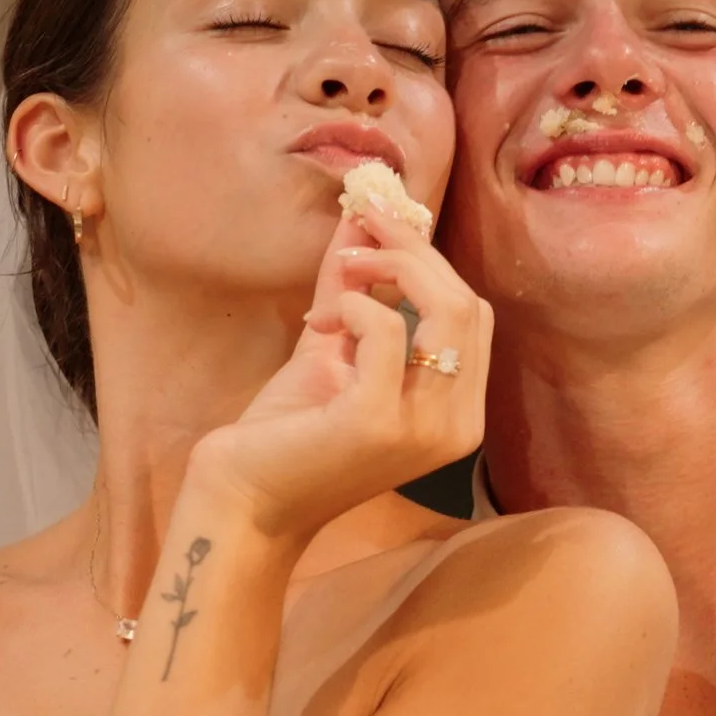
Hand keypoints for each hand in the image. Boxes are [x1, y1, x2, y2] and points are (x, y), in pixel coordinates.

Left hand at [190, 200, 491, 538]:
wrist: (244, 501)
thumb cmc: (288, 433)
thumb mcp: (333, 346)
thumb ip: (353, 287)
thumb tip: (361, 215)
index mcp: (457, 411)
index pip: (471, 312)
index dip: (431, 260)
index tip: (379, 225)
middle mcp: (458, 425)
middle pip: (466, 302)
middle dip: (414, 250)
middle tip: (361, 224)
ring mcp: (425, 427)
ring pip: (446, 308)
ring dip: (389, 265)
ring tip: (342, 265)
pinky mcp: (380, 422)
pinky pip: (386, 330)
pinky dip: (354, 305)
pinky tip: (320, 323)